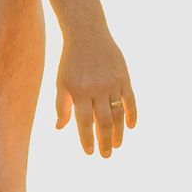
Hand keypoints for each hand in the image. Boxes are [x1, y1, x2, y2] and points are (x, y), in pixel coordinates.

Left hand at [55, 30, 135, 157]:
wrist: (88, 36)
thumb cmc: (70, 62)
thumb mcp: (61, 83)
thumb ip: (61, 106)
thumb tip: (60, 129)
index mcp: (78, 92)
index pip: (84, 122)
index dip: (86, 139)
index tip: (89, 152)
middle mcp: (97, 90)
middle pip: (103, 122)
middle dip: (104, 141)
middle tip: (106, 155)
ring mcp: (113, 84)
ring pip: (118, 114)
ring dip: (118, 132)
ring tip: (117, 145)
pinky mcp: (125, 78)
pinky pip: (131, 100)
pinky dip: (132, 114)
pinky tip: (130, 127)